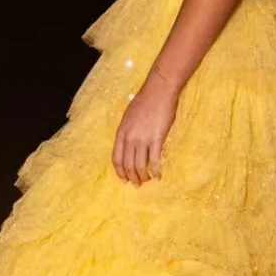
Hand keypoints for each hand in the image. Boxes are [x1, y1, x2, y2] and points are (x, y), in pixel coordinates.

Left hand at [112, 65, 179, 184]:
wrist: (159, 91)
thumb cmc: (145, 101)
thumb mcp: (129, 117)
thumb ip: (127, 131)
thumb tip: (129, 144)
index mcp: (121, 132)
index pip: (116, 158)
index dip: (120, 172)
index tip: (124, 179)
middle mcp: (130, 138)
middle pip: (128, 165)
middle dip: (132, 178)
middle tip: (137, 184)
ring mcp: (142, 139)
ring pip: (140, 166)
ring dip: (144, 177)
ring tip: (148, 181)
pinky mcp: (156, 140)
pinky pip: (154, 161)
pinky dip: (156, 171)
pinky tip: (159, 176)